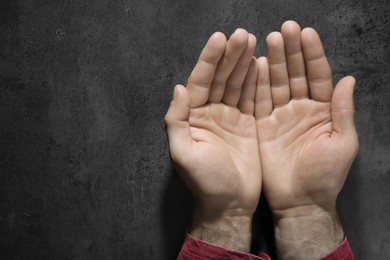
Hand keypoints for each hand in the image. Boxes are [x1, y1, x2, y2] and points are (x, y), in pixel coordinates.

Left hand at [165, 29, 260, 251]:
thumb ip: (176, 120)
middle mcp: (210, 112)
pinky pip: (251, 98)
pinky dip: (256, 81)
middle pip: (220, 78)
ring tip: (253, 42)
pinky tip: (262, 64)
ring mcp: (230, 117)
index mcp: (193, 116)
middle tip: (243, 34)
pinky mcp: (247, 124)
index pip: (199, 81)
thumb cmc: (205, 182)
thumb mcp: (183, 154)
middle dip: (230, 56)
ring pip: (236, 84)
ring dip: (243, 63)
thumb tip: (178, 88)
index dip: (209, 60)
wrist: (229, 205)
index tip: (221, 38)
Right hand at [255, 21, 358, 257]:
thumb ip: (344, 111)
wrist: (298, 201)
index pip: (318, 76)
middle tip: (285, 30)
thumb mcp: (343, 143)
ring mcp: (279, 116)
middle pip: (295, 74)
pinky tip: (254, 65)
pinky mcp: (261, 125)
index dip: (313, 54)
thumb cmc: (325, 175)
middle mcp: (300, 108)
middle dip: (291, 51)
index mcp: (322, 110)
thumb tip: (348, 79)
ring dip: (272, 62)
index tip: (306, 33)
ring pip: (275, 83)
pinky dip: (256, 83)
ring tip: (269, 40)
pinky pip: (258, 100)